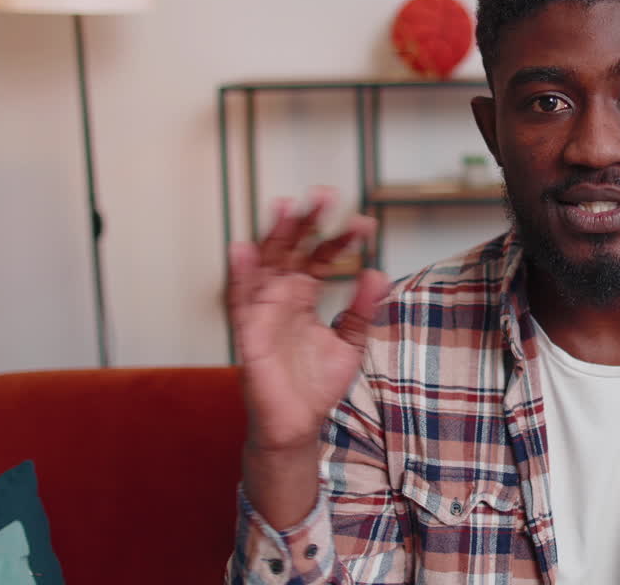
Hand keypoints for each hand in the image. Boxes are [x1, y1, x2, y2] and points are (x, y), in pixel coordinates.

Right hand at [229, 189, 389, 452]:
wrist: (298, 425)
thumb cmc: (316, 384)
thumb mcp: (351, 342)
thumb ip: (363, 308)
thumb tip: (378, 272)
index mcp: (305, 296)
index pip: (321, 257)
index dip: (340, 239)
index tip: (365, 223)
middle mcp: (282, 296)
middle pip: (292, 249)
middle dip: (305, 222)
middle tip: (324, 194)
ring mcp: (263, 311)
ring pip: (266, 264)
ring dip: (274, 235)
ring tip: (285, 205)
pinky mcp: (249, 333)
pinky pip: (240, 300)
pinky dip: (240, 274)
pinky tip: (243, 248)